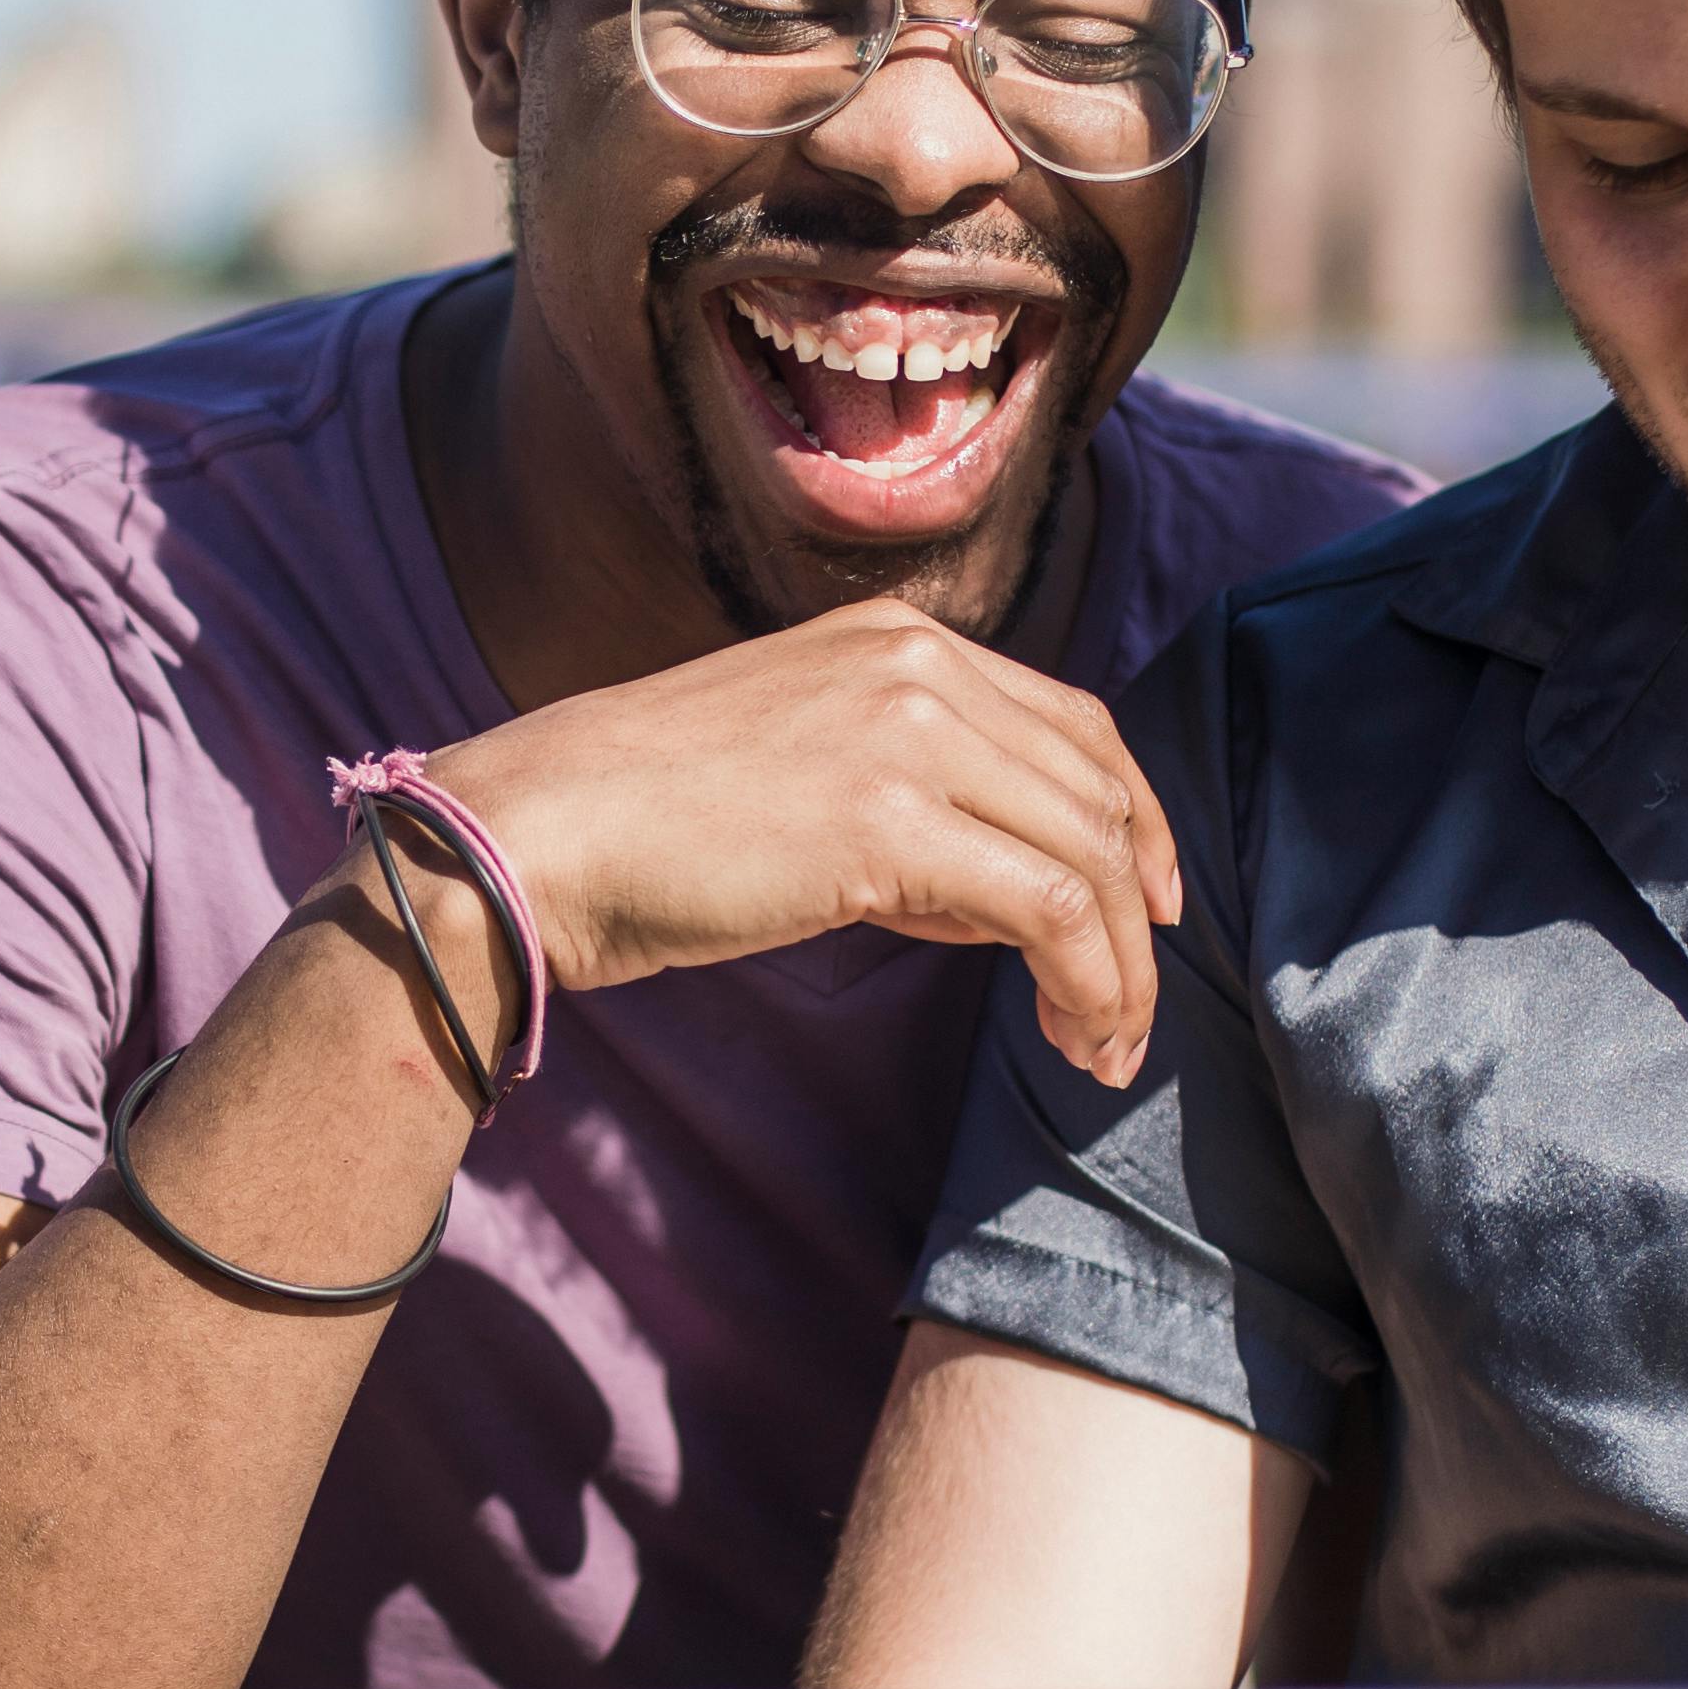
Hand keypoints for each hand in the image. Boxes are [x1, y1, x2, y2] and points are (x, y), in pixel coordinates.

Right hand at [410, 602, 1183, 1080]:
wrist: (540, 835)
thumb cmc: (648, 827)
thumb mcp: (804, 770)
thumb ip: (914, 803)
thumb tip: (1010, 900)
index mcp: (898, 640)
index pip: (1073, 724)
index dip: (1134, 821)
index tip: (1147, 910)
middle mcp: (919, 666)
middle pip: (1096, 793)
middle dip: (1133, 915)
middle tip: (1126, 1014)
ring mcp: (909, 734)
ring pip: (1089, 857)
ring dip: (1118, 969)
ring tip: (1101, 1048)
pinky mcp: (891, 821)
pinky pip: (1048, 910)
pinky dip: (1088, 983)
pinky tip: (1070, 1034)